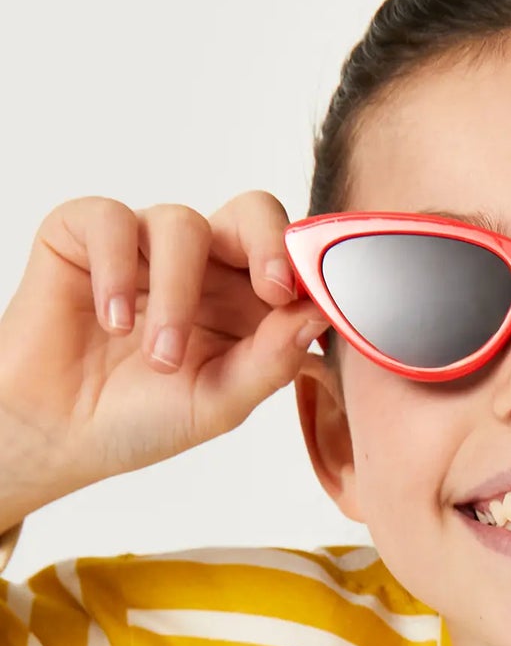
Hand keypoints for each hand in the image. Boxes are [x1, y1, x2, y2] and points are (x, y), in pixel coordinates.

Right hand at [0, 191, 326, 513]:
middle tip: (271, 291)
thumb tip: (317, 316)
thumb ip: (270, 361)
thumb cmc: (141, 420)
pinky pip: (114, 220)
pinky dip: (116, 272)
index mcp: (245, 302)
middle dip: (268, 243)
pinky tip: (111, 322)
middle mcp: (203, 264)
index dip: (308, 266)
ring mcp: (146, 244)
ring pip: (182, 224)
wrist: (59, 433)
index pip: (290, 258)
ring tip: (159, 359)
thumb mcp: (219, 402)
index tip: (315, 299)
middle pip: (251, 211)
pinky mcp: (86, 233)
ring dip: (177, 295)